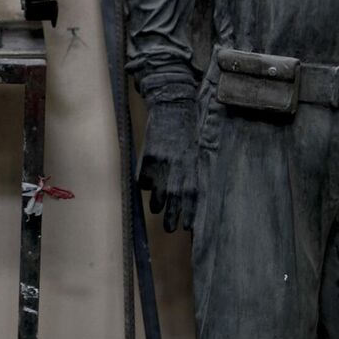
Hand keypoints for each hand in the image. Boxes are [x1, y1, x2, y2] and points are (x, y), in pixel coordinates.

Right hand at [138, 95, 200, 232]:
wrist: (173, 110)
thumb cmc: (187, 134)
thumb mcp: (195, 154)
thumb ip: (191, 175)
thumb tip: (187, 197)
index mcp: (192, 169)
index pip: (191, 199)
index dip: (188, 215)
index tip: (187, 228)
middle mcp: (177, 171)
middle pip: (173, 202)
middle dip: (171, 218)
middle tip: (170, 229)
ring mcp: (161, 166)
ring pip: (156, 195)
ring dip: (157, 205)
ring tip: (157, 209)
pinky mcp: (148, 160)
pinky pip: (144, 181)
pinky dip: (146, 184)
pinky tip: (149, 183)